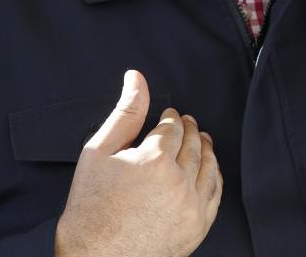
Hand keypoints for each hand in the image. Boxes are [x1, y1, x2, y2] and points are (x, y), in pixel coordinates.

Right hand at [55, 70, 222, 256]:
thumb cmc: (90, 207)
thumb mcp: (98, 152)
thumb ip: (124, 113)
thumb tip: (137, 77)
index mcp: (154, 160)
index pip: (173, 127)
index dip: (171, 118)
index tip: (168, 116)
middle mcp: (178, 182)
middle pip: (193, 144)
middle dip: (189, 129)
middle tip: (186, 122)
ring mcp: (191, 207)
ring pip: (208, 166)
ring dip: (206, 148)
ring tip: (201, 139)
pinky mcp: (198, 227)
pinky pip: (215, 194)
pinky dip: (215, 176)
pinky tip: (209, 169)